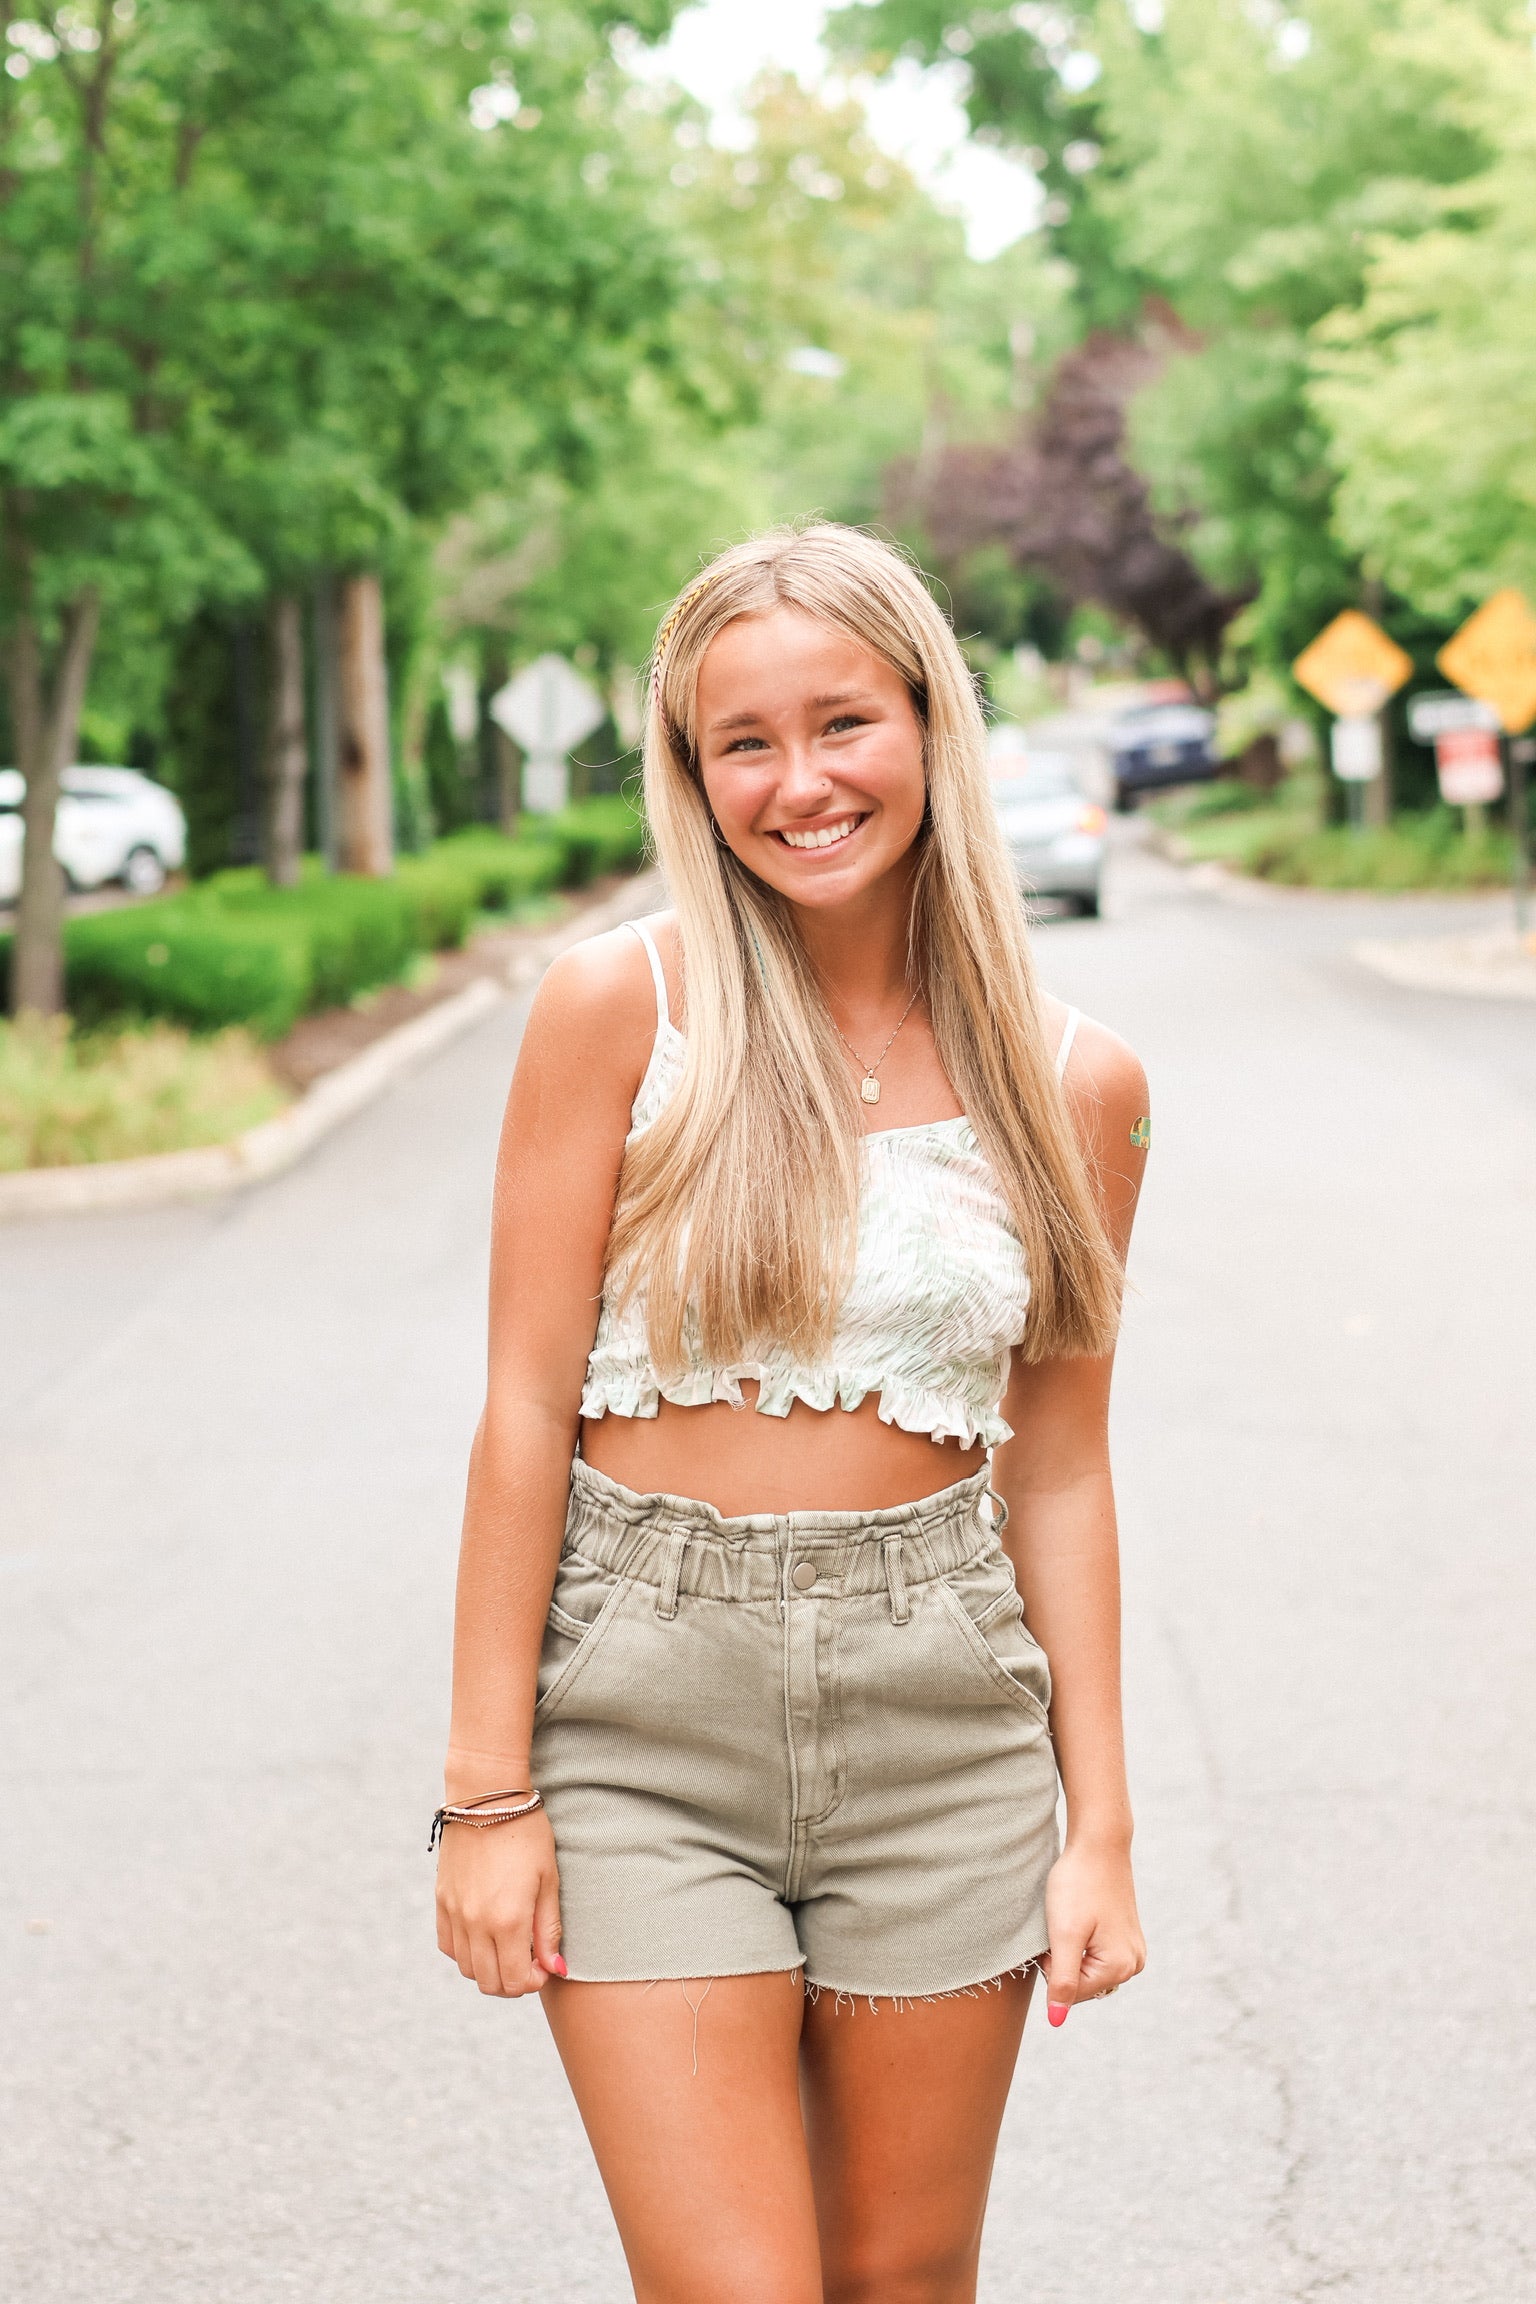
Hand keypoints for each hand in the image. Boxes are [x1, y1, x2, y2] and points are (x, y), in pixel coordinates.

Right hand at [435, 1806, 564, 1996]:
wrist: (487, 1797)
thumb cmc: (527, 1834)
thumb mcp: (548, 1880)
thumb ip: (549, 1930)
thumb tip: (555, 1969)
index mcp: (507, 1920)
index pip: (514, 1981)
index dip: (533, 1982)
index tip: (544, 1965)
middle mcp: (476, 1923)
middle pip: (489, 1982)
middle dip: (512, 1983)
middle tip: (528, 1962)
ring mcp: (455, 1913)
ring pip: (467, 1968)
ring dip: (489, 1969)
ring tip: (508, 1948)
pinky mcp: (441, 1900)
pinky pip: (448, 1945)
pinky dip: (465, 1952)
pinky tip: (484, 1935)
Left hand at [1040, 1836, 1144, 2026]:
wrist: (1098, 1844)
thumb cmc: (1078, 1885)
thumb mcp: (1064, 1934)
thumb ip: (1062, 1980)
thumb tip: (1056, 2020)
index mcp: (1120, 1967)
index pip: (1071, 1994)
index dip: (1052, 1966)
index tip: (1054, 1935)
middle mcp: (1134, 1964)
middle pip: (1081, 1985)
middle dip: (1063, 1962)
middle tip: (1062, 1925)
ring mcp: (1132, 1949)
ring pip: (1087, 1970)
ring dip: (1072, 1952)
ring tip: (1072, 1920)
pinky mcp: (1125, 1936)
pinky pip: (1095, 1955)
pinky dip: (1081, 1943)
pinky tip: (1081, 1919)